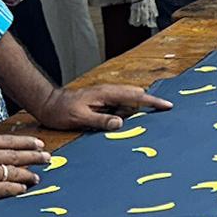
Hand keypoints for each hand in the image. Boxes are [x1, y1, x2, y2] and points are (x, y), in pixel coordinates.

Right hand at [0, 134, 49, 216]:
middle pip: (14, 154)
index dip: (25, 142)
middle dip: (34, 155)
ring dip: (28, 174)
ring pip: (13, 171)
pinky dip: (17, 188)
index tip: (38, 143)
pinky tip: (24, 189)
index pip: (5, 140)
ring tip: (38, 177)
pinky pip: (5, 188)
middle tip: (48, 157)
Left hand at [28, 84, 174, 131]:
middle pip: (136, 96)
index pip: (135, 96)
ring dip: (139, 109)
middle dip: (150, 104)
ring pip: (129, 101)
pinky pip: (121, 106)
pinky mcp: (102, 102)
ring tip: (150, 119)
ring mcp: (106, 97)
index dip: (153, 102)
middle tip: (164, 113)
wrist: (48, 104)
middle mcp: (108, 93)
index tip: (168, 106)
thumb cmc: (61, 111)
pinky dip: (128, 112)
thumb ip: (101, 121)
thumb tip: (121, 123)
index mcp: (106, 94)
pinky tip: (128, 121)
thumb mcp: (80, 118)